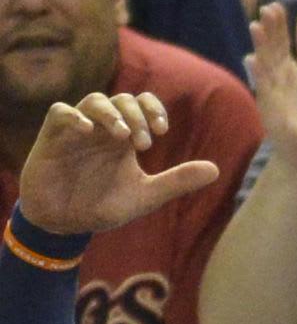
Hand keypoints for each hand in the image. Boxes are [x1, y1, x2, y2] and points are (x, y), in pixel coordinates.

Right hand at [16, 94, 218, 236]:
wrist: (65, 223)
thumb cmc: (102, 205)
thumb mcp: (145, 196)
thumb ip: (177, 181)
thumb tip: (216, 170)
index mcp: (125, 137)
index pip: (141, 104)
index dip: (152, 108)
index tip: (161, 131)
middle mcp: (103, 128)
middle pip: (121, 100)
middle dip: (136, 115)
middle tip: (144, 143)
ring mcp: (78, 129)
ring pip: (93, 101)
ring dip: (111, 113)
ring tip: (123, 135)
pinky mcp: (53, 136)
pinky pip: (60, 112)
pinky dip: (74, 116)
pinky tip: (88, 130)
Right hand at [246, 3, 296, 176]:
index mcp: (288, 66)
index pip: (282, 40)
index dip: (280, 25)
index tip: (277, 6)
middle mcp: (276, 74)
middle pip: (272, 48)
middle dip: (269, 30)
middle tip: (267, 9)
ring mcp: (271, 90)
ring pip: (264, 64)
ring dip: (260, 47)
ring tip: (256, 27)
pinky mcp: (269, 107)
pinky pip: (262, 88)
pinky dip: (258, 75)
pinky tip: (253, 60)